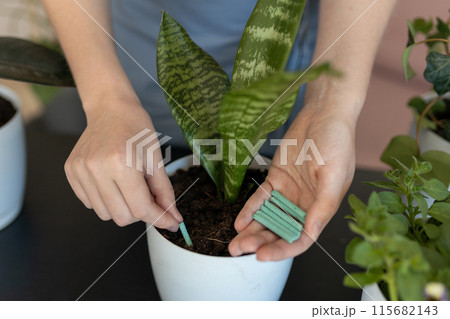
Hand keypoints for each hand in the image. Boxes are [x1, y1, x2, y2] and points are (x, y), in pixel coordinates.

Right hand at [64, 95, 181, 229]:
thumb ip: (165, 192)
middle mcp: (96, 168)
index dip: (159, 219)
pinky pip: (91, 204)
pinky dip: (106, 200)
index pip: (141, 208)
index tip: (171, 223)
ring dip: (122, 208)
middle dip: (140, 213)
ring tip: (128, 185)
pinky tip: (112, 181)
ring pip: (105, 214)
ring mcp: (80, 171)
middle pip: (122, 217)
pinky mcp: (71, 172)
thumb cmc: (137, 129)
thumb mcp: (156, 159)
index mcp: (120, 163)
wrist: (110, 109)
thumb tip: (174, 219)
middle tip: (147, 196)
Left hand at [228, 107, 355, 259]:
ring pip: (269, 218)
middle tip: (240, 248)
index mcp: (322, 208)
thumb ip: (324, 204)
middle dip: (261, 243)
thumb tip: (311, 231)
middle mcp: (304, 205)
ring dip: (252, 230)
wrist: (323, 114)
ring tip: (234, 242)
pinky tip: (239, 221)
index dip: (283, 249)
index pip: (302, 238)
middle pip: (281, 231)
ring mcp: (289, 193)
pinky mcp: (276, 179)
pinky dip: (250, 210)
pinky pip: (261, 198)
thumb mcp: (335, 174)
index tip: (263, 256)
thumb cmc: (337, 141)